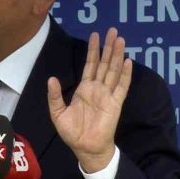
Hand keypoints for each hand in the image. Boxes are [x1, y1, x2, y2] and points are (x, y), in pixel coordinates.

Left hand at [47, 28, 131, 172]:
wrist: (85, 148)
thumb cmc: (72, 132)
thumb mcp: (58, 113)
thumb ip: (55, 96)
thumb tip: (51, 78)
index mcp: (84, 89)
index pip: (90, 65)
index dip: (93, 50)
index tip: (95, 35)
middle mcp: (97, 88)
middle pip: (104, 63)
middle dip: (108, 47)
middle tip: (112, 30)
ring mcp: (107, 95)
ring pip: (114, 70)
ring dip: (117, 55)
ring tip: (121, 40)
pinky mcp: (115, 103)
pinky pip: (122, 86)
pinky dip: (125, 74)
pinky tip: (128, 61)